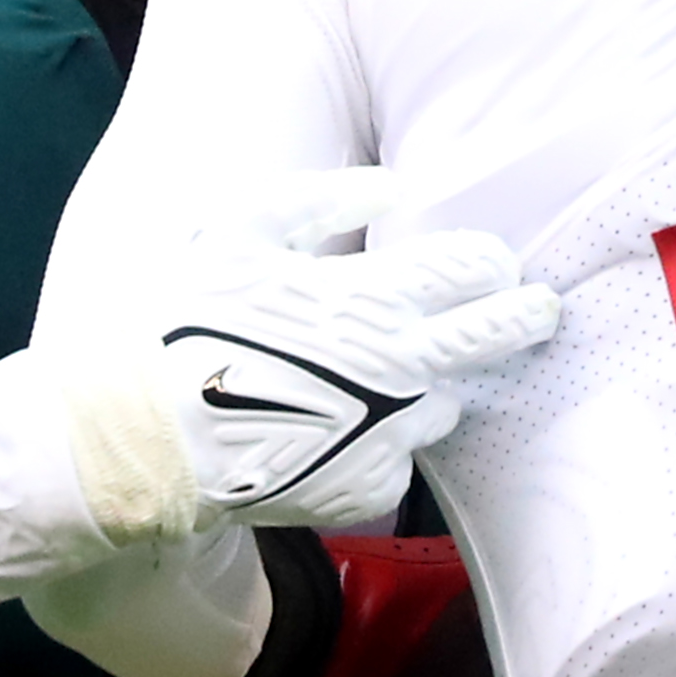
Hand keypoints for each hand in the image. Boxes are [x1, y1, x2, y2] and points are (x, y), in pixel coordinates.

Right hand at [59, 172, 560, 539]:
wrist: (136, 440)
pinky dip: (385, 442)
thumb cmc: (178, 322)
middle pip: (492, 339)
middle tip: (539, 309)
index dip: (491, 263)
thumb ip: (324, 200)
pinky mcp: (365, 491)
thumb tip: (393, 185)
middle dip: (523, 318)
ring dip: (431, 385)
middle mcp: (396, 370)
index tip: (499, 264)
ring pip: (445, 404)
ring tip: (383, 377)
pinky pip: (401, 460)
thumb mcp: (237, 231)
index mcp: (372, 297)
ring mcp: (386, 436)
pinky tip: (340, 428)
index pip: (471, 272)